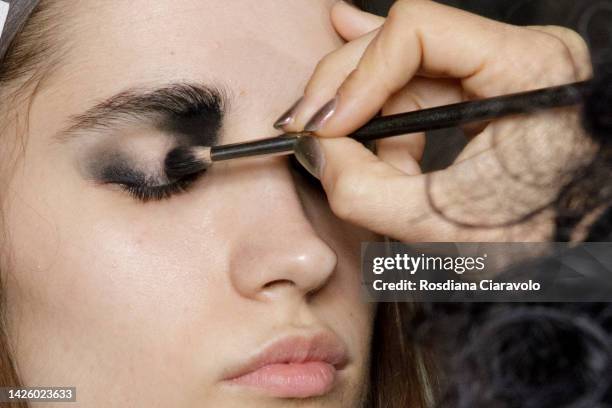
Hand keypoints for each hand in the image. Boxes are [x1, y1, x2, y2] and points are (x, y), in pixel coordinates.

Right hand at [275, 0, 593, 241]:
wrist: (581, 254)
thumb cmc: (536, 242)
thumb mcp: (444, 225)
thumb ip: (366, 191)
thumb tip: (316, 152)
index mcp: (528, 68)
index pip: (418, 31)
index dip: (357, 76)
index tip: (323, 127)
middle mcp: (518, 54)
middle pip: (402, 42)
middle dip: (346, 88)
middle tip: (304, 126)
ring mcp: (502, 68)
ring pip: (402, 71)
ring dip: (368, 118)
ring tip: (353, 161)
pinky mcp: (485, 89)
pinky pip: (418, 87)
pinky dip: (383, 114)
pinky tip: (352, 113)